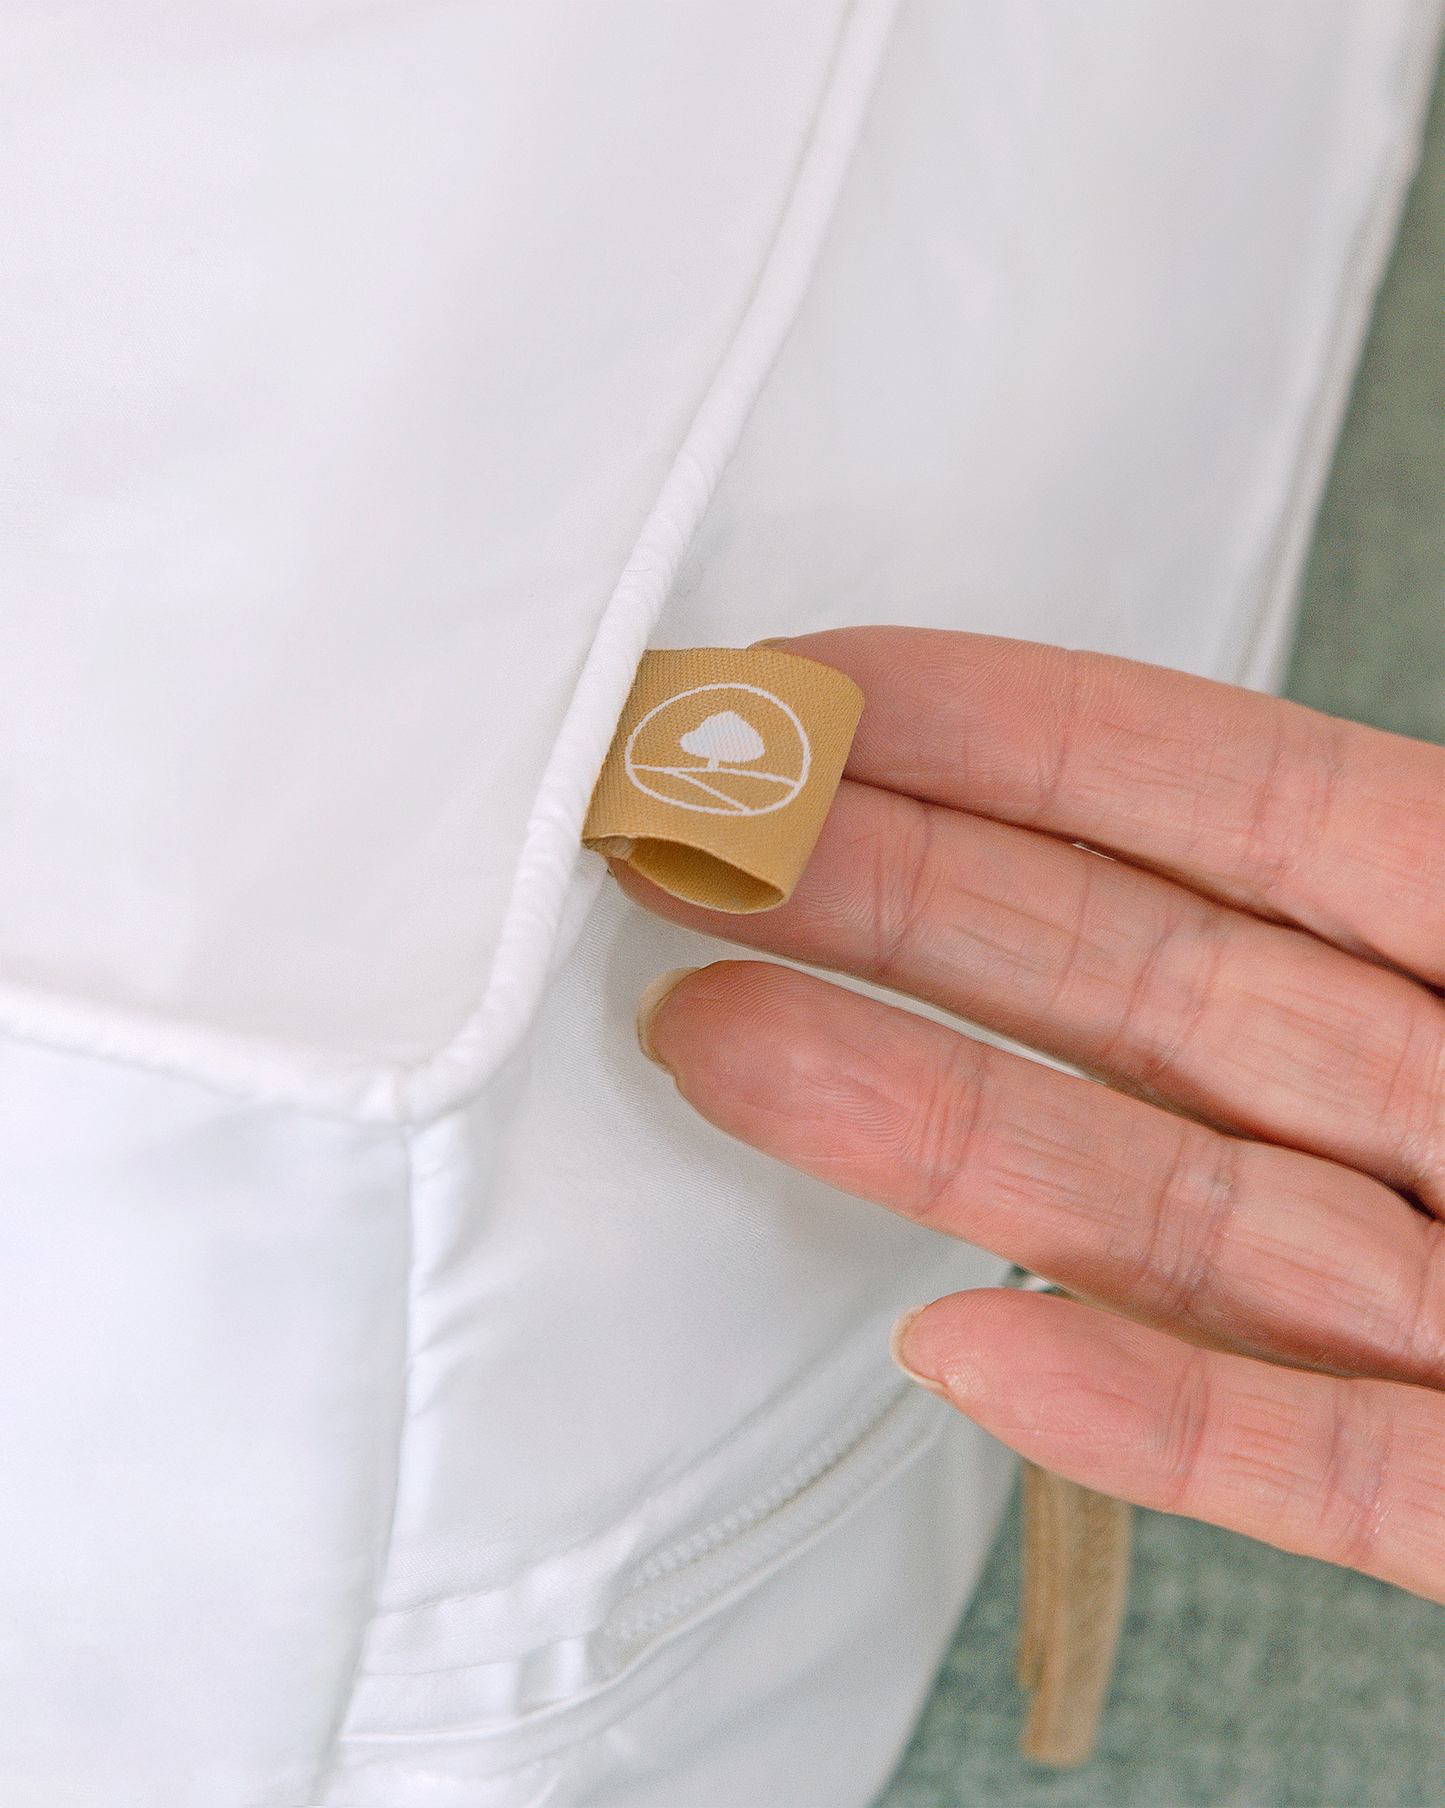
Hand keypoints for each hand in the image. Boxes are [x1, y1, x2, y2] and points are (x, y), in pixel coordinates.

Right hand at [616, 627, 1444, 1603]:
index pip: (1250, 812)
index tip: (834, 694)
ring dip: (941, 1142)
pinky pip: (1317, 1462)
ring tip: (726, 1047)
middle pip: (1149, 996)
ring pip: (1177, 1214)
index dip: (1031, 737)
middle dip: (906, 907)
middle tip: (699, 848)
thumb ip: (1419, 855)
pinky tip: (963, 1349)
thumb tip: (1255, 845)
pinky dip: (1142, 1414)